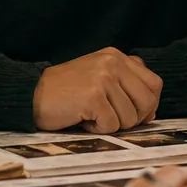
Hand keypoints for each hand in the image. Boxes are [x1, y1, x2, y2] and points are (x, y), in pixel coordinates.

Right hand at [33, 47, 161, 132]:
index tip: (135, 114)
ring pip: (130, 118)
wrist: (31, 95)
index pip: (155, 83)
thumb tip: (152, 105)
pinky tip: (82, 120)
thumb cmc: (66, 91)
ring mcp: (103, 79)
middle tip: (112, 119)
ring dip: (111, 125)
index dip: (149, 104)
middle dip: (134, 119)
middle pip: (147, 102)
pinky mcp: (93, 97)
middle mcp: (113, 63)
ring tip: (91, 115)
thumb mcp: (99, 75)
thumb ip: (126, 82)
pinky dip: (97, 129)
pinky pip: (111, 126)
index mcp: (116, 57)